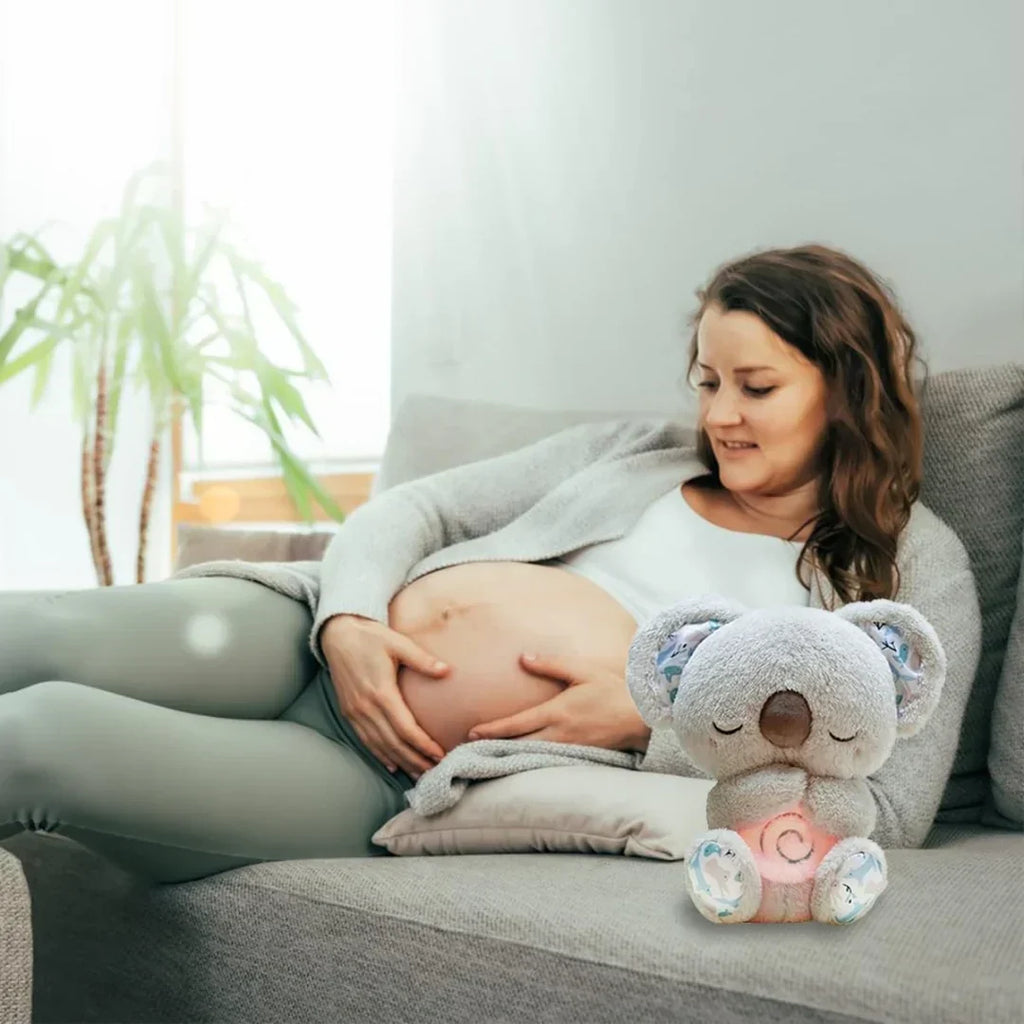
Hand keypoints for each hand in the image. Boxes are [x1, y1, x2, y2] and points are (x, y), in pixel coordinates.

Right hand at [320, 614, 448, 777]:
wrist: (338, 635)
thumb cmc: (370, 637)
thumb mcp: (398, 642)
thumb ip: (422, 659)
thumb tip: (447, 671)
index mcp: (381, 692)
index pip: (406, 728)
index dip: (423, 745)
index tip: (440, 754)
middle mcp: (366, 707)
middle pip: (394, 743)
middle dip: (415, 760)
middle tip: (435, 770)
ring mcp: (355, 712)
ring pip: (379, 745)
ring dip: (400, 761)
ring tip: (419, 773)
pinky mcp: (348, 712)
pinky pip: (365, 740)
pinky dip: (380, 754)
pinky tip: (392, 764)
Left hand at [466, 651, 650, 752]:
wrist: (642, 715)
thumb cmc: (612, 689)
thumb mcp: (581, 670)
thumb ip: (550, 664)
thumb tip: (522, 658)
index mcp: (557, 712)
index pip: (517, 724)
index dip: (492, 729)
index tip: (472, 732)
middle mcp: (560, 734)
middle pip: (519, 744)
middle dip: (493, 747)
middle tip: (469, 749)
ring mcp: (569, 749)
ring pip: (531, 755)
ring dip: (509, 756)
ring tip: (487, 755)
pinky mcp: (578, 756)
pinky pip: (548, 760)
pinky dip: (530, 760)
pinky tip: (518, 760)